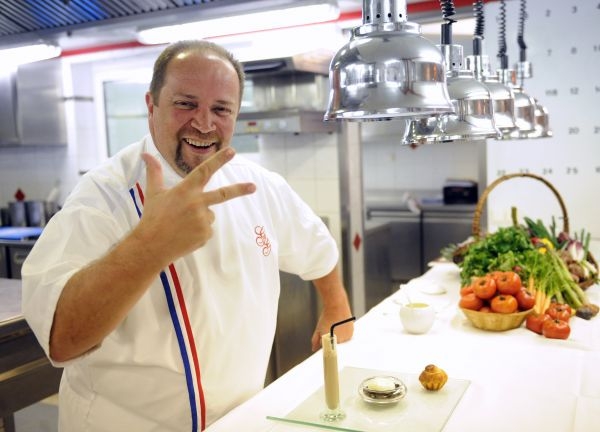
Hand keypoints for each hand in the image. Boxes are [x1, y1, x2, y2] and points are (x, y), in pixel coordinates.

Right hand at [136, 148, 255, 265]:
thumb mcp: (153, 193)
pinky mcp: (206, 234)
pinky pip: (207, 229)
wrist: (151, 246)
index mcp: (186, 190)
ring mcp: (203, 219)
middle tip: (254, 186)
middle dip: (240, 189)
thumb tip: (145, 153)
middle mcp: (197, 202)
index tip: (232, 151)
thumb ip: (154, 172)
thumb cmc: (152, 217)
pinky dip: (198, 231)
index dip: (219, 160)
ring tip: (182, 225)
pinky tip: (185, 234)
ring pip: (209, 214)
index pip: (205, 171)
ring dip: (199, 217)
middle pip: (224, 194)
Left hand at [311, 305, 353, 351]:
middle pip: (335, 346)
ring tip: (335, 328)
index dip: (327, 349)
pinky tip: (340, 327)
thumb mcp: (318, 329)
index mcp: (330, 342)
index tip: (326, 348)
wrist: (336, 306)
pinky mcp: (351, 333)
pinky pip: (347, 338)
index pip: (328, 352)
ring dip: (338, 338)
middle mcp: (339, 341)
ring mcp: (346, 337)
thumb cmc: (327, 317)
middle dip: (331, 342)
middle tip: (329, 331)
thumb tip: (314, 348)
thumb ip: (315, 340)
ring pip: (341, 342)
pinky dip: (344, 335)